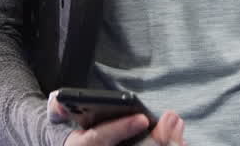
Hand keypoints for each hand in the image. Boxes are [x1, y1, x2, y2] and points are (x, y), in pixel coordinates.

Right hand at [48, 91, 186, 145]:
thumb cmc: (76, 132)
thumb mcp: (60, 118)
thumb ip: (60, 107)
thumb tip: (59, 98)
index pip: (99, 140)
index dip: (120, 130)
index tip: (141, 118)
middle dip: (155, 141)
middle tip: (173, 123)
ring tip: (178, 128)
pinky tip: (180, 141)